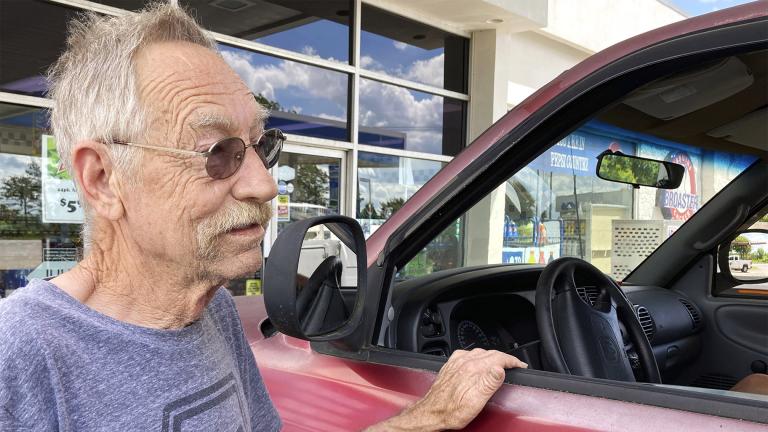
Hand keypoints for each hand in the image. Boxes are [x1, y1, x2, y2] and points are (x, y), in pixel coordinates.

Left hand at [366, 349, 526, 430]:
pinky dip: (477, 356)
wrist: (431, 412)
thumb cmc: (452, 411)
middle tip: (513, 365)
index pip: (498, 357)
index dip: (512, 361)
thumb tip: (500, 368)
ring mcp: (456, 363)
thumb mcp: (476, 401)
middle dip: (504, 358)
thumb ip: (489, 382)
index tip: (520, 365)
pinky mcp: (450, 365)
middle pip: (490, 353)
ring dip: (492, 356)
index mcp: (473, 369)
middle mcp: (464, 362)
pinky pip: (467, 354)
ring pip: (479, 352)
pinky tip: (477, 361)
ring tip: (500, 363)